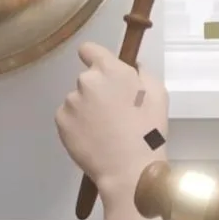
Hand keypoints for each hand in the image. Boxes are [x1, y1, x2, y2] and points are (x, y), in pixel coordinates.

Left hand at [55, 43, 166, 219]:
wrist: (128, 170)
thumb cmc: (148, 132)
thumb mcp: (158, 94)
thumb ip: (142, 73)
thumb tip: (131, 66)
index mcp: (110, 70)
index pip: (89, 49)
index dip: (94, 58)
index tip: (100, 70)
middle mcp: (86, 81)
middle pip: (87, 78)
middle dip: (97, 90)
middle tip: (112, 112)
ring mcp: (70, 101)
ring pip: (77, 99)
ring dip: (86, 109)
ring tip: (103, 130)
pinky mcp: (60, 121)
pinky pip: (68, 116)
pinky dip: (76, 124)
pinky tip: (92, 138)